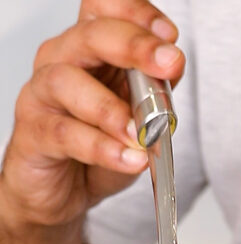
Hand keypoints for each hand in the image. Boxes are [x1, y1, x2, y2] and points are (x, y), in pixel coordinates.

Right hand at [0, 0, 184, 228]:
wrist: (63, 193)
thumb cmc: (97, 149)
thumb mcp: (136, 117)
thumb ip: (154, 90)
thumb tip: (173, 67)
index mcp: (88, 49)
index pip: (105, 9)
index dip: (137, 14)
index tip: (169, 37)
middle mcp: (61, 61)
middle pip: (90, 34)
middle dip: (134, 46)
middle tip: (169, 64)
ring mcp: (41, 96)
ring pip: (67, 81)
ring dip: (111, 107)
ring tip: (142, 134)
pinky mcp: (32, 134)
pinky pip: (64, 134)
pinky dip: (101, 148)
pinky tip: (128, 158)